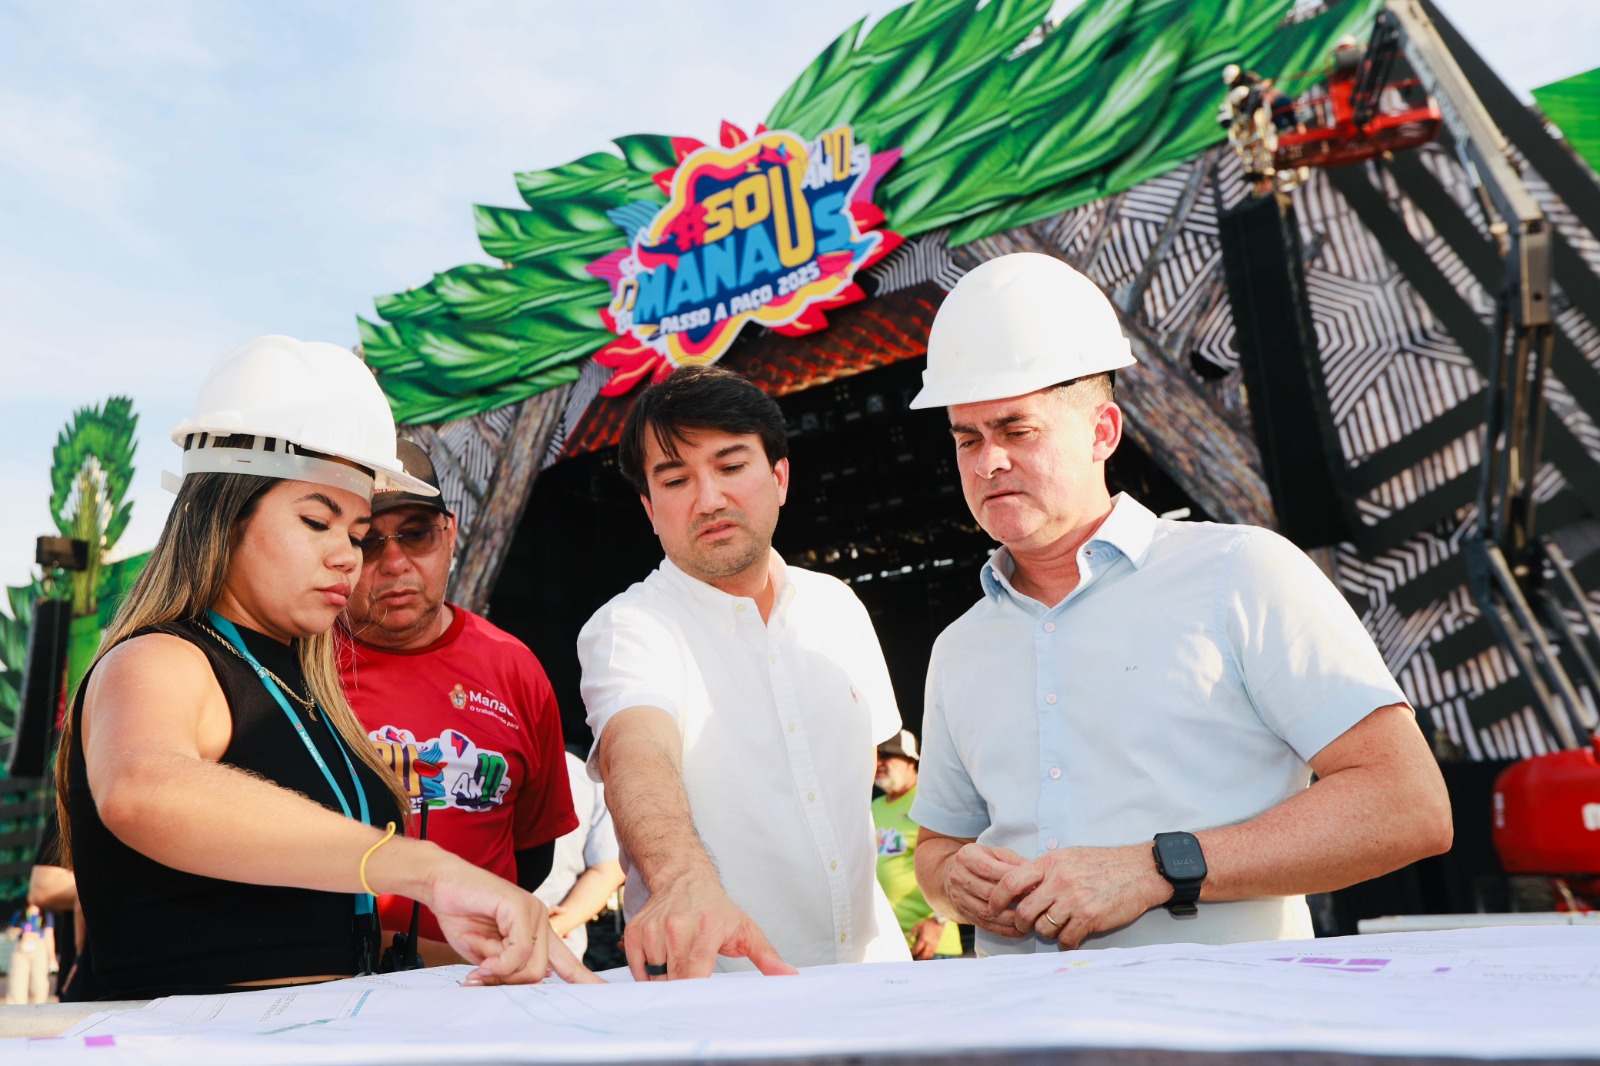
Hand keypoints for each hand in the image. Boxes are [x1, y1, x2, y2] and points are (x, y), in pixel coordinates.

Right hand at [422, 854, 601, 984]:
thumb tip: (526, 985)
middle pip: (542, 973)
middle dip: (510, 981)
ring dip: (500, 971)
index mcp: (537, 933)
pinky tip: (483, 958)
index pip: (567, 963)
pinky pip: (519, 949)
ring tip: (479, 960)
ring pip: (532, 964)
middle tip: (482, 976)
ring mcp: (534, 911)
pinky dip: (497, 961)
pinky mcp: (521, 905)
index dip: (584, 980)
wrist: (442, 884)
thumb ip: (505, 970)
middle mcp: (541, 921)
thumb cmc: (463, 916)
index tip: (605, 993)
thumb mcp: (485, 955)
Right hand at [624, 870, 795, 980]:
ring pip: (655, 976)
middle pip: (673, 981)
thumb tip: (789, 976)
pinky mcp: (636, 931)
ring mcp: (654, 929)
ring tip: (679, 961)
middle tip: (693, 982)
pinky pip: (637, 968)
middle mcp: (677, 928)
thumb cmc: (716, 909)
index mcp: (706, 930)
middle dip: (682, 989)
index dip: (695, 996)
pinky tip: (662, 959)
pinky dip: (648, 972)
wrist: (684, 879)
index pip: (694, 977)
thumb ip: (767, 957)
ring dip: (665, 978)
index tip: (701, 1004)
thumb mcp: (746, 930)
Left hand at [910, 918, 948, 960]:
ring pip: (928, 955)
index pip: (917, 949)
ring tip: (919, 959)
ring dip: (923, 958)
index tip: (911, 953)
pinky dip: (928, 956)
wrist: (939, 923)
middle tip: (914, 958)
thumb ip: (913, 931)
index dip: (913, 952)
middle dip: (918, 958)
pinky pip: (932, 953)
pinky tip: (925, 956)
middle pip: (923, 955)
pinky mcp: (936, 945)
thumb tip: (908, 936)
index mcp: (923, 938)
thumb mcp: (919, 924)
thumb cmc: (928, 923)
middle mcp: (928, 943)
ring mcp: (933, 945)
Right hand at [938, 844, 1028, 937]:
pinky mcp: (964, 914)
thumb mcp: (993, 853)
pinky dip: (1004, 930)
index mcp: (966, 857)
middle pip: (989, 892)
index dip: (1012, 877)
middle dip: (1014, 898)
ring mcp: (960, 898)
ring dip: (1011, 917)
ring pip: (988, 912)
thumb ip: (1012, 861)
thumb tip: (1035, 872)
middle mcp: (959, 878)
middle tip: (1035, 901)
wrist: (949, 876)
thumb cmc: (980, 861)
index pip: (989, 869)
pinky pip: (986, 925)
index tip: (1032, 882)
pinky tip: (1020, 929)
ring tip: (1031, 917)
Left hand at [988, 844, 1170, 948]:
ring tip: (1057, 928)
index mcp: (1050, 863)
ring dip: (1047, 933)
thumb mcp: (1068, 857)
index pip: (1010, 881)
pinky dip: (1067, 942)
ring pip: (1044, 928)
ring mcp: (1074, 900)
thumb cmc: (1103, 864)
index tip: (993, 908)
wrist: (1139, 871)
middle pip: (1025, 911)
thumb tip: (1020, 887)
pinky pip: (1066, 939)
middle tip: (1026, 926)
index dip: (997, 898)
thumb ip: (1045, 871)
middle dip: (1022, 923)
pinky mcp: (1090, 917)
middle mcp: (1059, 881)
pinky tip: (1073, 936)